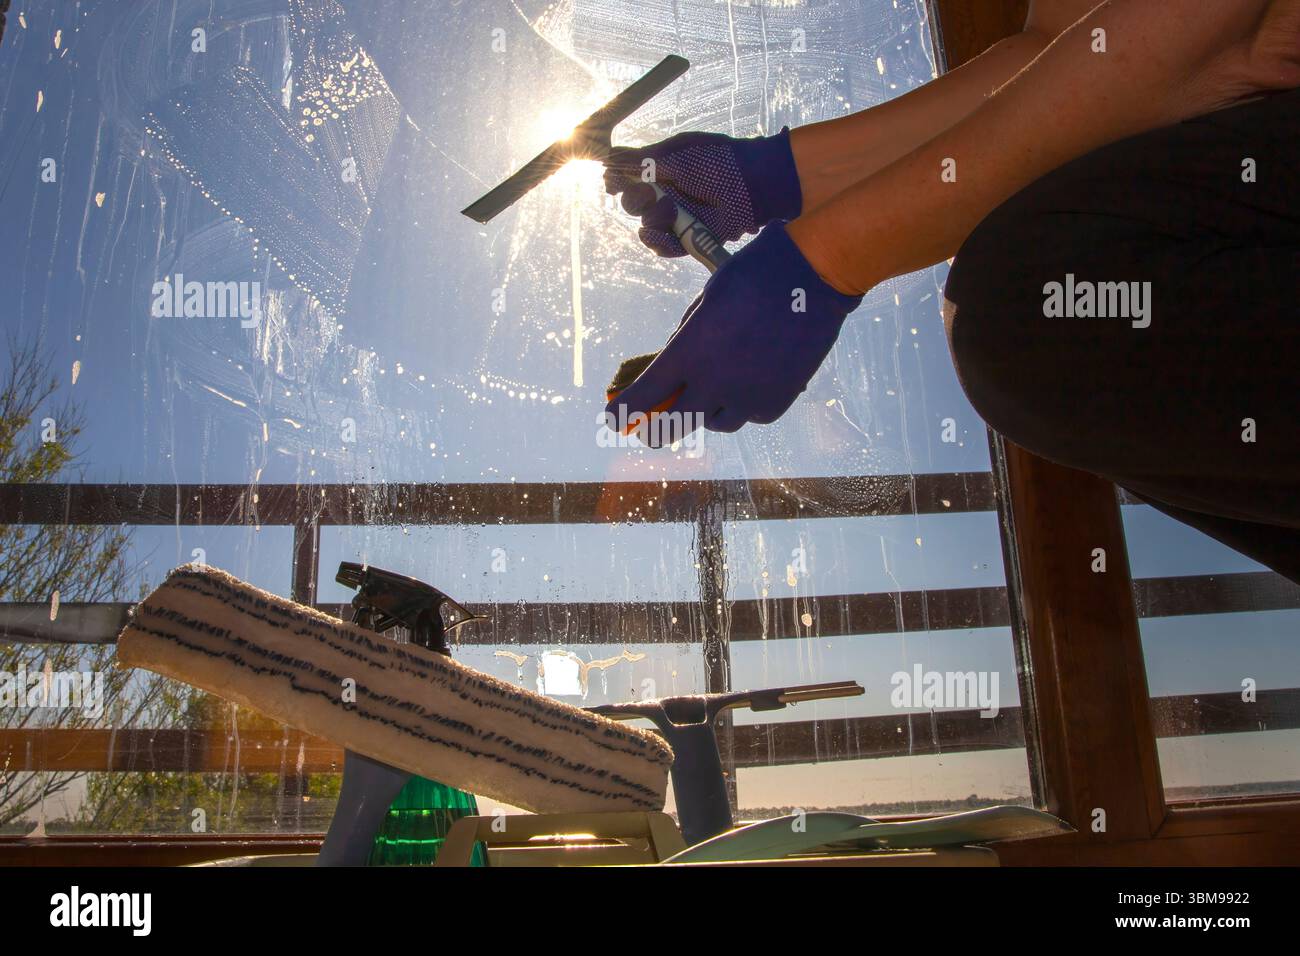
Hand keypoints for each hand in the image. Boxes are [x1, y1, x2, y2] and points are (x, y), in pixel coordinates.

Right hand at [603, 129, 801, 257]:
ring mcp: (678, 217)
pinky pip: (666, 247)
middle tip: (649, 194)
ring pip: (647, 227)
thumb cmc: (720, 161)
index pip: (629, 178)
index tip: (612, 183)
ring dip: (652, 220)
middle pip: (633, 204)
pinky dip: (659, 244)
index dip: (617, 182)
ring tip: (670, 211)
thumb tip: (610, 158)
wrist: (755, 183)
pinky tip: (659, 236)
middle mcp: (667, 194)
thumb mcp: (679, 153)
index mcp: (661, 170)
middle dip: (635, 200)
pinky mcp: (690, 237)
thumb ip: (645, 159)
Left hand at [605, 223, 861, 442]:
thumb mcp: (706, 302)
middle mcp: (713, 384)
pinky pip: (751, 416)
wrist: (812, 277)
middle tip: (654, 426)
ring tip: (718, 390)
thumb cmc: (753, 276)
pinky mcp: (777, 403)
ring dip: (709, 412)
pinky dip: (746, 405)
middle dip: (659, 428)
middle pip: (673, 427)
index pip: (643, 398)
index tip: (614, 418)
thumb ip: (688, 340)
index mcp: (687, 354)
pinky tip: (753, 382)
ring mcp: (747, 398)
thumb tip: (676, 367)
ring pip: (717, 424)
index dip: (623, 412)